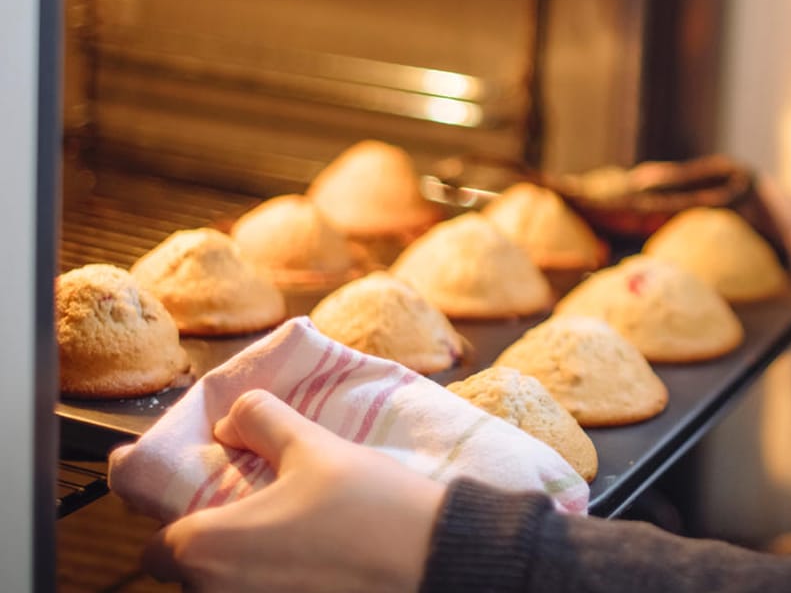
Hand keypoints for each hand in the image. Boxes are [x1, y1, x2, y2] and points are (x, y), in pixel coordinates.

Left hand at [141, 389, 447, 591]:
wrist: (432, 560)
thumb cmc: (368, 506)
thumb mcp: (313, 447)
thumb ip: (262, 422)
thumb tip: (234, 416)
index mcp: (206, 550)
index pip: (156, 550)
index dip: (176, 525)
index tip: (209, 506)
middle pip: (194, 574)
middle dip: (218, 547)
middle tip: (260, 516)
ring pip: (230, 588)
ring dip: (249, 568)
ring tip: (295, 539)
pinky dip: (280, 582)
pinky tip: (316, 564)